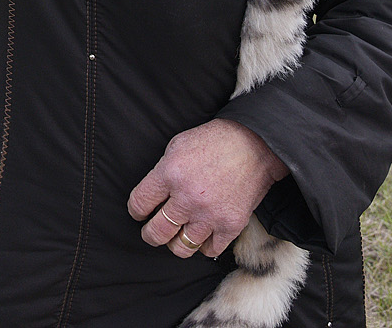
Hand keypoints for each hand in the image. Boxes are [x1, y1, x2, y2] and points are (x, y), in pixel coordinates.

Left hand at [126, 118, 289, 258]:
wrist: (255, 145)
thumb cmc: (215, 141)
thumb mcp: (177, 145)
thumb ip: (162, 171)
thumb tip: (152, 194)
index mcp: (169, 173)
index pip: (139, 204)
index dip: (136, 211)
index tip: (140, 213)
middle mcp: (187, 197)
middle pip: (156, 232)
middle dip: (150, 234)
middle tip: (152, 231)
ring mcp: (209, 214)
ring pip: (181, 247)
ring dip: (176, 242)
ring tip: (177, 234)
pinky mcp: (230, 225)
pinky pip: (209, 250)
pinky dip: (203, 246)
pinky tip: (202, 235)